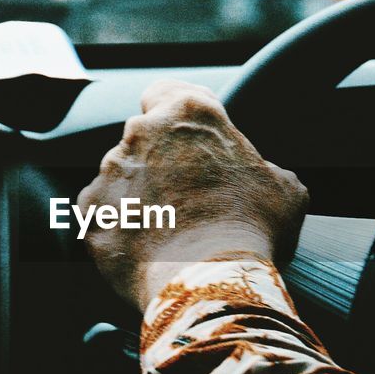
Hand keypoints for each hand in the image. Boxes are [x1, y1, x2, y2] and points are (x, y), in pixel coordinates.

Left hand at [78, 80, 308, 308]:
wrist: (209, 281)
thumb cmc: (251, 230)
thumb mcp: (284, 190)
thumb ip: (267, 170)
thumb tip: (268, 179)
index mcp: (189, 114)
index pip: (168, 92)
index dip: (174, 113)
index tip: (185, 137)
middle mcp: (141, 132)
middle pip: (144, 138)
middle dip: (160, 162)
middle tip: (187, 196)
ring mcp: (109, 171)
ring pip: (120, 177)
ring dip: (138, 196)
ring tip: (168, 232)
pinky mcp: (90, 211)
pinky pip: (102, 214)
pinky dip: (118, 227)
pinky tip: (145, 249)